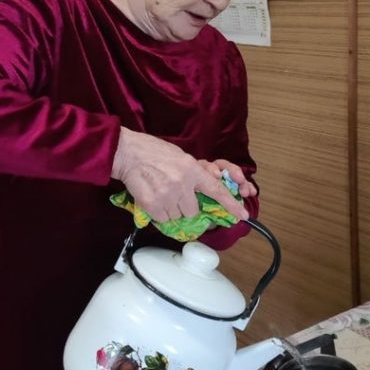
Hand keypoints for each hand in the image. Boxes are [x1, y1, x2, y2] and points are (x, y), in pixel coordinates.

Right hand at [112, 128, 248, 222]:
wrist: (127, 153)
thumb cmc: (153, 151)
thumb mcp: (180, 157)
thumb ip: (194, 174)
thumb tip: (203, 189)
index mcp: (192, 169)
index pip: (216, 190)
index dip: (230, 204)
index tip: (242, 214)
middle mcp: (182, 184)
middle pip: (193, 210)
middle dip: (186, 206)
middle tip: (174, 194)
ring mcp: (167, 196)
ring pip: (178, 216)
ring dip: (171, 210)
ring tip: (161, 193)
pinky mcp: (152, 205)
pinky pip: (163, 219)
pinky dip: (159, 213)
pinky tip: (153, 198)